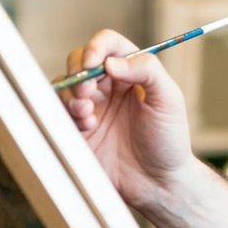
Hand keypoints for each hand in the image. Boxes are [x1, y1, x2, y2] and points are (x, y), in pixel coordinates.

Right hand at [60, 30, 197, 211]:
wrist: (158, 183)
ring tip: (87, 114)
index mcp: (132, 73)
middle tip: (88, 92)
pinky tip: (85, 126)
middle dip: (79, 71)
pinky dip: (66, 113)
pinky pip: (58, 111)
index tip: (95, 61)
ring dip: (71, 94)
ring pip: (65, 84)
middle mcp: (109, 86)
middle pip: (80, 60)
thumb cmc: (169, 141)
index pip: (109, 44)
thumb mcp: (168, 100)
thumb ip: (147, 71)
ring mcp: (92, 107)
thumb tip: (111, 62)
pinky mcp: (78, 129)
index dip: (98, 46)